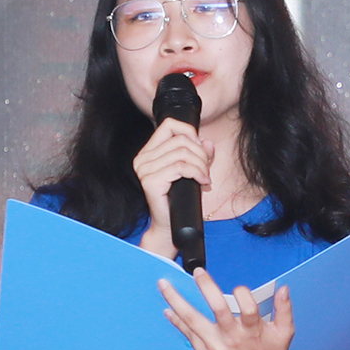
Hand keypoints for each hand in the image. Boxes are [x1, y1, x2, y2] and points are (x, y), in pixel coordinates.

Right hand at [132, 118, 214, 258]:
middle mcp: (142, 159)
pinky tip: (202, 181)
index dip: (189, 131)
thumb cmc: (180, 198)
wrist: (170, 225)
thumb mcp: (192, 170)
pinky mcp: (150, 181)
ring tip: (204, 177)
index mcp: (148, 152)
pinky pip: (181, 167)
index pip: (168, 125)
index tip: (200, 148)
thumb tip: (207, 142)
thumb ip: (199, 154)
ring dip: (201, 165)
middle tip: (206, 170)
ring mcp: (144, 170)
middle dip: (200, 153)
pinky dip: (197, 172)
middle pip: (180, 140)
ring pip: (182, 153)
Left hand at [160, 267, 295, 349]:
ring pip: (194, 321)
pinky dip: (178, 322)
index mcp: (253, 331)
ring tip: (164, 286)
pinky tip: (168, 310)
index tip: (239, 288)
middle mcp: (233, 339)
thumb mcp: (284, 331)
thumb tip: (284, 289)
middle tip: (197, 272)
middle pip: (218, 310)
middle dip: (206, 288)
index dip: (243, 294)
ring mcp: (217, 348)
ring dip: (177, 302)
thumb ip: (284, 308)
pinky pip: (189, 336)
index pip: (249, 308)